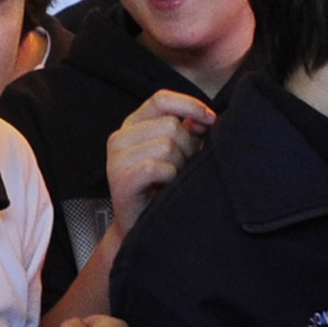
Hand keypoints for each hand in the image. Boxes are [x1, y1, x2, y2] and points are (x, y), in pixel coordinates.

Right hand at [107, 90, 214, 236]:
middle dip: (188, 147)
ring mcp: (116, 158)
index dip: (190, 105)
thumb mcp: (175, 154)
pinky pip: (159, 167)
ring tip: (172, 180)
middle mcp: (119, 138)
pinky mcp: (120, 179)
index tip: (211, 119)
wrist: (141, 227)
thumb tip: (206, 118)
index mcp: (132, 125)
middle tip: (182, 169)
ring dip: (179, 165)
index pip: (161, 99)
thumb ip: (188, 131)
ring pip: (167, 145)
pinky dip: (170, 178)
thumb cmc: (160, 189)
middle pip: (171, 125)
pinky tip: (164, 188)